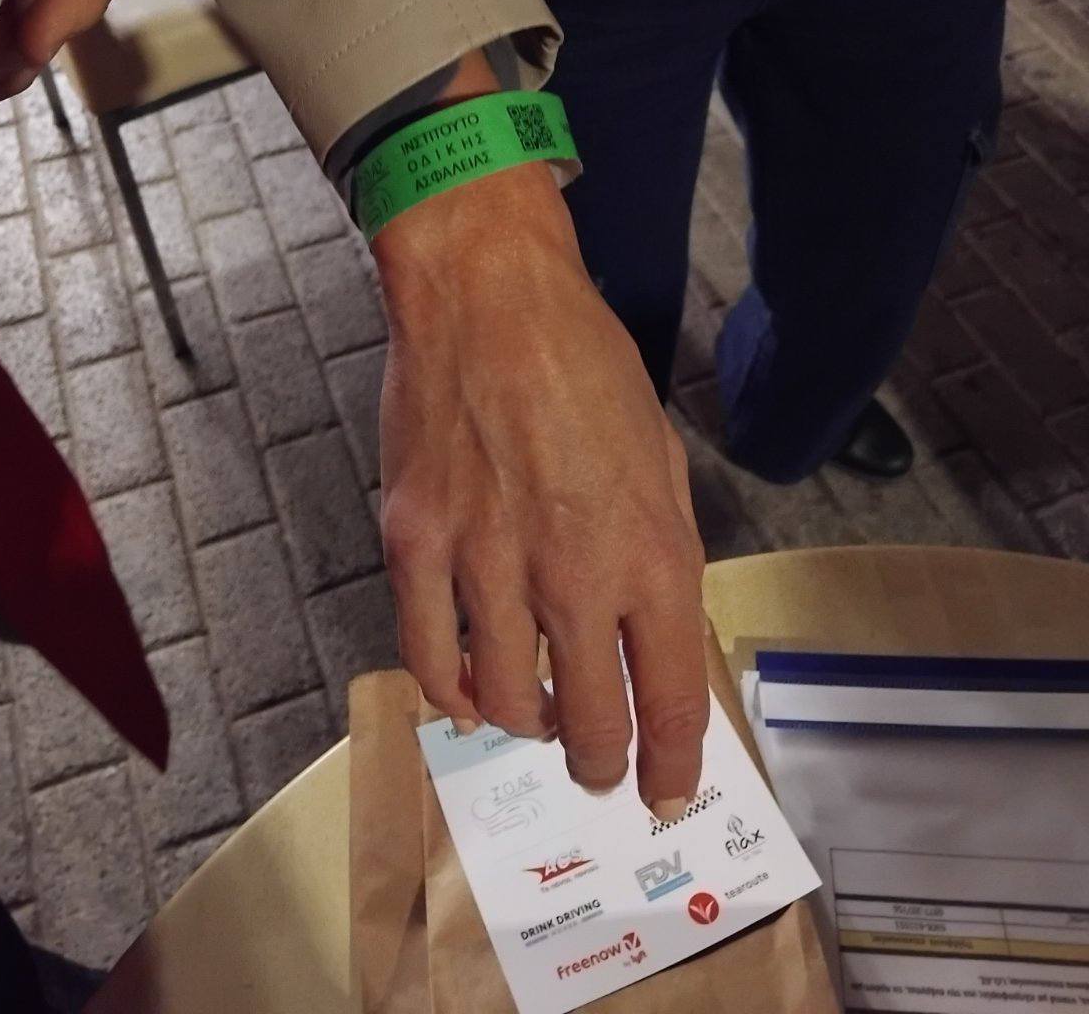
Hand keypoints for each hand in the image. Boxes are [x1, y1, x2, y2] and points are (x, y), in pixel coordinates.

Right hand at [374, 137, 708, 818]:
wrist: (490, 297)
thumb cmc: (584, 364)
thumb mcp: (660, 457)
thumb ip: (661, 555)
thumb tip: (653, 641)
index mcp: (650, 549)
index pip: (670, 699)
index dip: (672, 764)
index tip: (666, 791)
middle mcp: (573, 572)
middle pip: (588, 724)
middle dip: (601, 762)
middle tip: (600, 762)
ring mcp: (486, 563)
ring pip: (507, 706)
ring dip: (529, 728)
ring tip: (537, 716)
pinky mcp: (416, 545)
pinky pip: (430, 661)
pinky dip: (454, 696)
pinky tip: (470, 692)